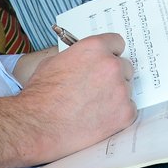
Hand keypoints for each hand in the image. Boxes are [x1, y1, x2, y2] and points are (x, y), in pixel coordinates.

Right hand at [16, 33, 135, 160]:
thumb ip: (77, 57)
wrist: (37, 125)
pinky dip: (118, 115)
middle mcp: (111, 65)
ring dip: (115, 95)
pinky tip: (99, 119)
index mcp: (94, 48)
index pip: (117, 42)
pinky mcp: (125, 114)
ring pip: (127, 89)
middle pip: (125, 66)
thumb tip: (85, 60)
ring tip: (94, 107)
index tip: (106, 61)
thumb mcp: (53, 62)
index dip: (110, 53)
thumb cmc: (40, 95)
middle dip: (113, 76)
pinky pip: (129, 110)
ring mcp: (121, 90)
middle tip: (98, 88)